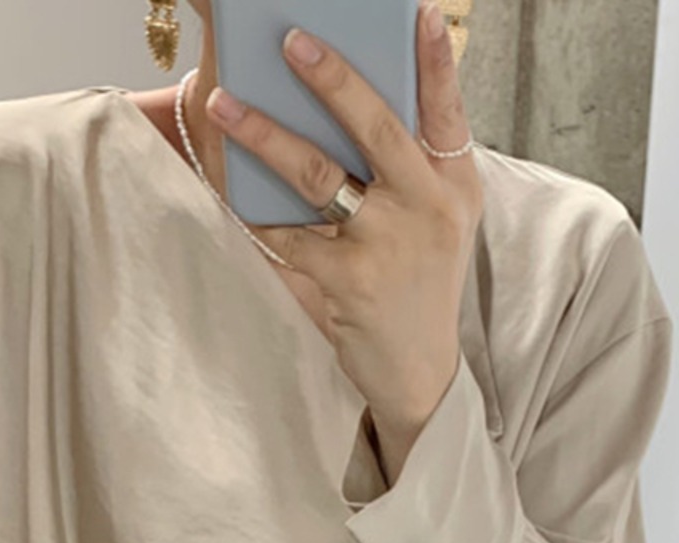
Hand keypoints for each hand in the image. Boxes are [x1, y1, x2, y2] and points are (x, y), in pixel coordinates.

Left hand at [205, 2, 482, 445]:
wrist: (418, 372)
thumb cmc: (421, 285)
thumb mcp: (440, 222)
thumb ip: (412, 169)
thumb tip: (351, 108)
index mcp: (454, 186)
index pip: (447, 111)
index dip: (434, 60)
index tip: (414, 12)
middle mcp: (426, 209)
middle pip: (376, 129)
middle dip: (332, 79)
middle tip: (291, 40)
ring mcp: (386, 247)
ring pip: (317, 177)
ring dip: (265, 136)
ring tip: (224, 105)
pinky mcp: (346, 283)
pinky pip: (286, 236)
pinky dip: (254, 213)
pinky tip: (228, 190)